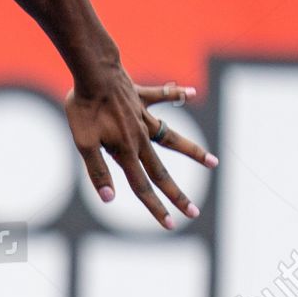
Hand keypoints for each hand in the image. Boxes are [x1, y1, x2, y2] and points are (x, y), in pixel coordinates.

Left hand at [65, 69, 217, 228]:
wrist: (93, 71)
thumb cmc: (84, 108)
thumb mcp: (83, 143)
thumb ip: (97, 171)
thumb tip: (110, 198)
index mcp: (126, 151)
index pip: (142, 187)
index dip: (156, 208)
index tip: (171, 225)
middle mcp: (141, 137)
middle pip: (161, 172)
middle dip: (177, 195)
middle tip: (194, 212)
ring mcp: (144, 117)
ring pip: (173, 137)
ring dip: (193, 151)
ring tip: (214, 162)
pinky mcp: (142, 97)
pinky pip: (164, 97)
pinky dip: (177, 95)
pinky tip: (192, 94)